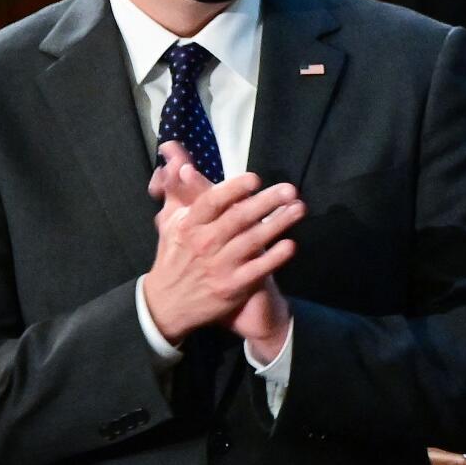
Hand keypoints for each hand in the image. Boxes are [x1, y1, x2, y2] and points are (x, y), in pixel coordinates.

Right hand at [143, 145, 302, 346]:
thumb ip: (178, 190)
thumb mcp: (171, 222)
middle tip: (289, 189)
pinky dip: (275, 257)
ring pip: (253, 240)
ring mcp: (220, 266)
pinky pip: (258, 269)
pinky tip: (291, 244)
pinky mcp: (233, 286)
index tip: (255, 179)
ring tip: (298, 209)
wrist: (167, 304)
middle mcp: (204, 243)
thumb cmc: (174, 256)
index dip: (234, 189)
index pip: (213, 202)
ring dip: (279, 223)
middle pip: (239, 218)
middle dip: (266, 202)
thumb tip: (177, 161)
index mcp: (189, 225)